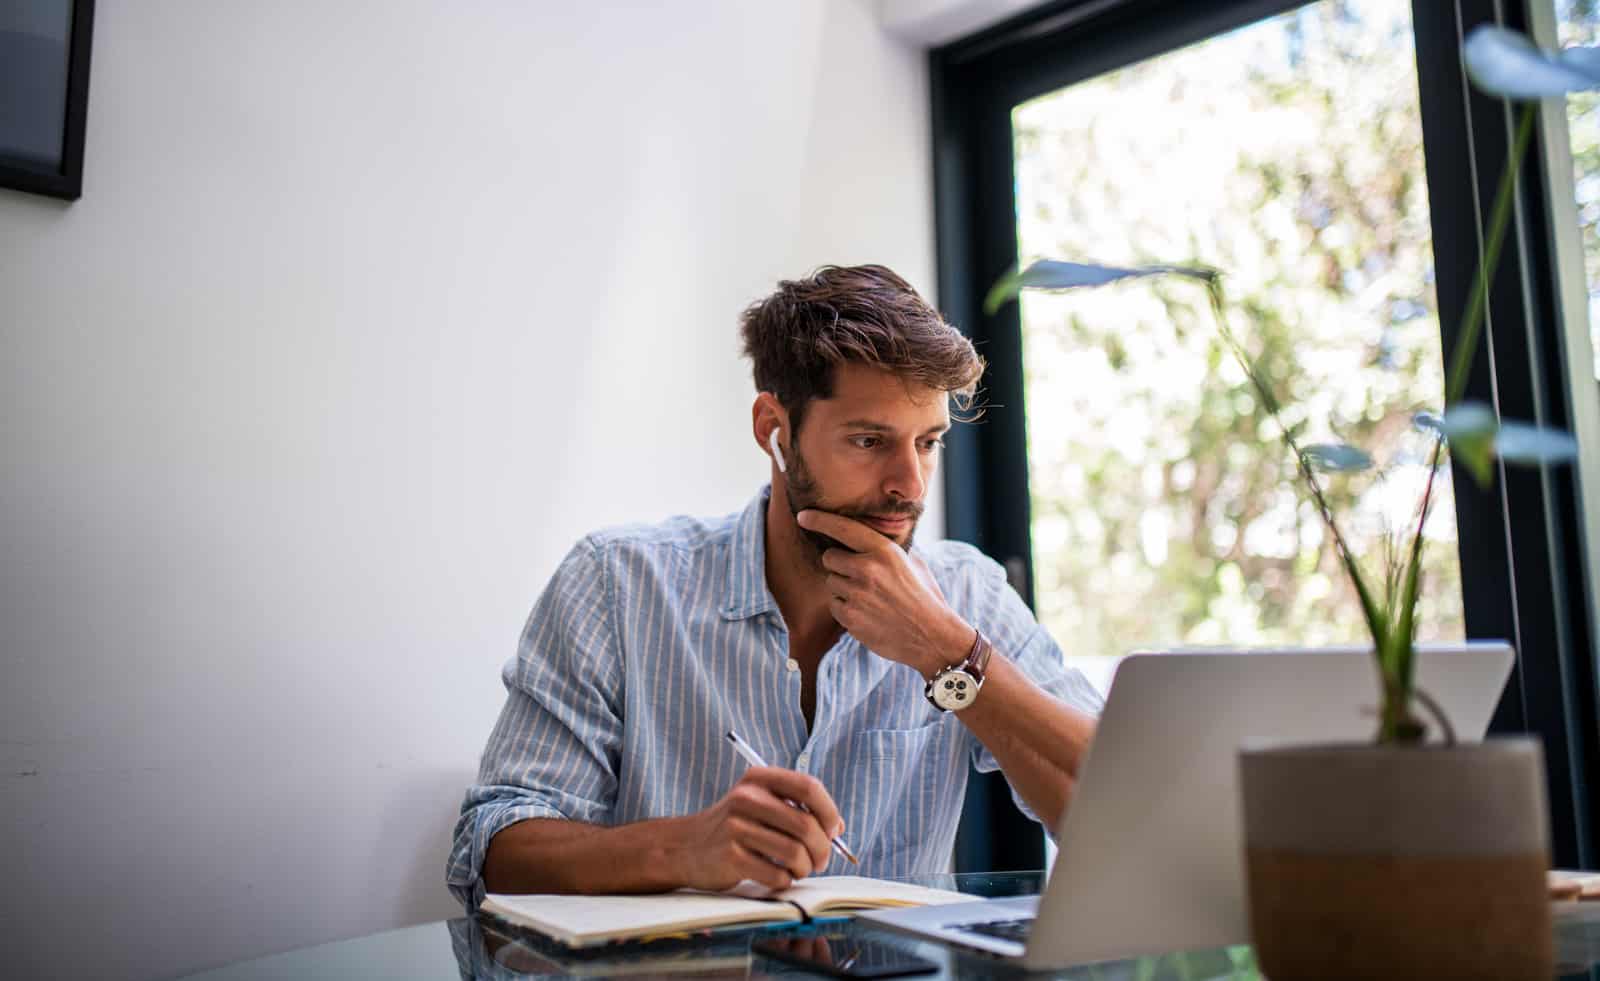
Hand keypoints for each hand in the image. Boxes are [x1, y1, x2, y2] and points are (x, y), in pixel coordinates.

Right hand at [676, 767, 844, 891]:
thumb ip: (797, 809)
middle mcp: (747, 798)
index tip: (832, 830)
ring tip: (798, 870)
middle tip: (820, 861)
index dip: (829, 811)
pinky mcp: (730, 857)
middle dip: (822, 849)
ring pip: (795, 853)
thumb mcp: (760, 804)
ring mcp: (736, 827)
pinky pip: (776, 875)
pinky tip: (777, 877)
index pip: (809, 787)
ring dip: (805, 868)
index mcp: (759, 779)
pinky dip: (785, 881)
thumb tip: (838, 829)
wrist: (685, 847)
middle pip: (806, 825)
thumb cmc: (734, 827)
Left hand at [797, 509, 972, 677]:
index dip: (819, 520)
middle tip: (859, 576)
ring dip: (843, 588)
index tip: (803, 516)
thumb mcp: (913, 563)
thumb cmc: (924, 597)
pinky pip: (834, 605)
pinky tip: (867, 613)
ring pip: (831, 582)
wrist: (932, 637)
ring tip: (869, 598)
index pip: (843, 528)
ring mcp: (857, 595)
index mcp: (884, 551)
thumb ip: (888, 548)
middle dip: (839, 565)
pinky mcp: (850, 617)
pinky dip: (846, 609)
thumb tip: (868, 536)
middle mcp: (868, 569)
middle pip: (829, 557)